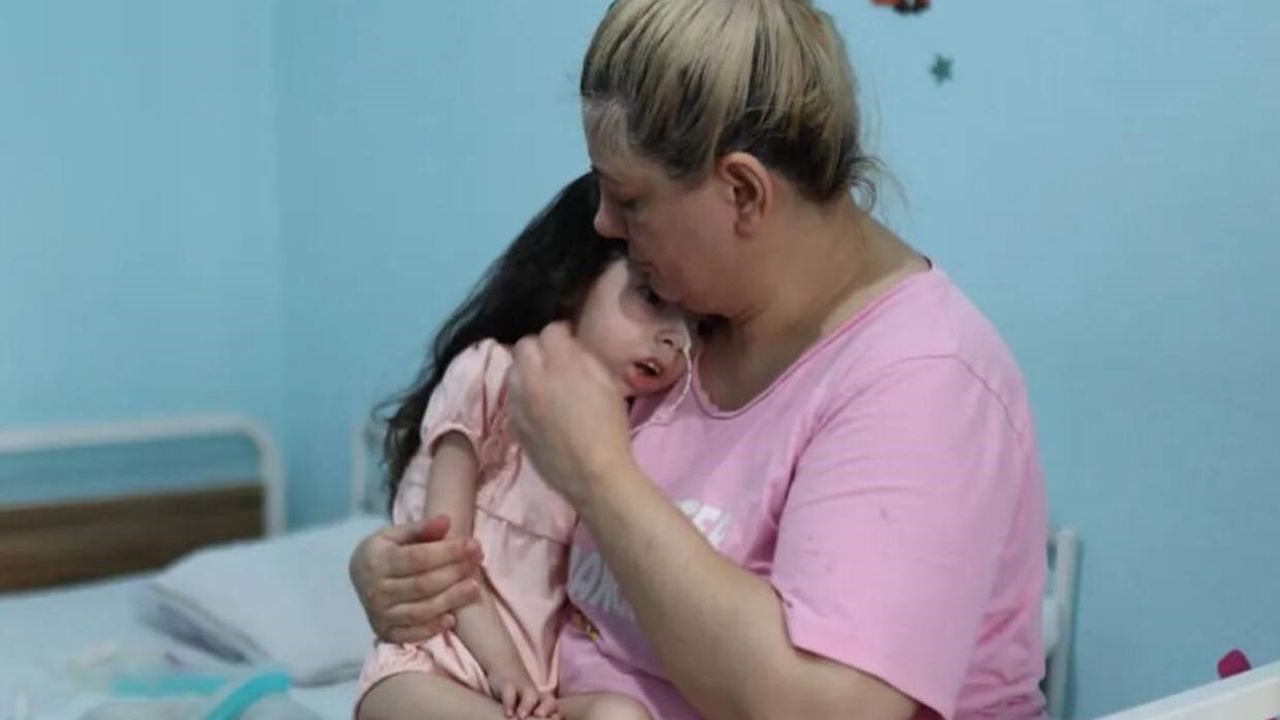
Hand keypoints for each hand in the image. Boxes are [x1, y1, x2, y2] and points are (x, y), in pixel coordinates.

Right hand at [348, 515, 483, 642]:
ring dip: (450, 599)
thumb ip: (421, 528)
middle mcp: (376, 590)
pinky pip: (411, 635)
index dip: (448, 552)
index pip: (417, 558)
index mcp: (377, 561)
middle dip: (454, 572)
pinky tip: (452, 618)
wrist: (358, 577)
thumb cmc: (384, 551)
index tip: (472, 544)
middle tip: (478, 560)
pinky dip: (432, 628)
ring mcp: (380, 614)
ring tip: (474, 586)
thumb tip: (446, 520)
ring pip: (420, 611)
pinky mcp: (385, 632)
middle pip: (422, 585)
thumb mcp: (395, 534)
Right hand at [488, 672, 558, 718]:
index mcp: (544, 701)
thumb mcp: (531, 705)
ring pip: (531, 696)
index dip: (555, 717)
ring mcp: (522, 687)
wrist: (505, 664)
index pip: (555, 710)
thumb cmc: (519, 693)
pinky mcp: (508, 683)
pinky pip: (510, 691)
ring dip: (528, 706)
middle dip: (546, 714)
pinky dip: (509, 702)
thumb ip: (538, 715)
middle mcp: (536, 695)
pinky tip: (508, 713)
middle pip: (549, 704)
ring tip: (521, 717)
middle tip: (540, 719)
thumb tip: (551, 719)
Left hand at [506, 322, 635, 506]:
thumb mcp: (607, 384)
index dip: (563, 334)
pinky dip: (522, 394)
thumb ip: (584, 358)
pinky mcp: (513, 423)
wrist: (593, 475)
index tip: (571, 341)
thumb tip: (570, 346)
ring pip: (512, 371)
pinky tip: (537, 405)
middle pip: (524, 346)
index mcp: (560, 364)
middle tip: (555, 360)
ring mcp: (518, 401)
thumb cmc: (609, 429)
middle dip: (539, 347)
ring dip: (527, 370)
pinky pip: (511, 397)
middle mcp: (532, 377)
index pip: (550, 331)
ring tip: (543, 382)